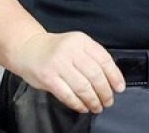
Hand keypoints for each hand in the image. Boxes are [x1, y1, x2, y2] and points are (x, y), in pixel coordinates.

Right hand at [10, 31, 125, 113]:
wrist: (28, 48)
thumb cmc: (56, 50)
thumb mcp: (76, 45)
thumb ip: (91, 57)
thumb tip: (112, 80)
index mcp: (81, 41)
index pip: (104, 59)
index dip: (115, 76)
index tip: (119, 88)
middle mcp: (70, 50)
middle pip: (95, 75)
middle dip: (105, 92)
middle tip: (108, 101)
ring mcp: (58, 64)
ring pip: (82, 87)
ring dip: (93, 100)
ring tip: (97, 107)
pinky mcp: (48, 78)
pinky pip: (67, 95)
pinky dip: (78, 104)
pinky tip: (83, 107)